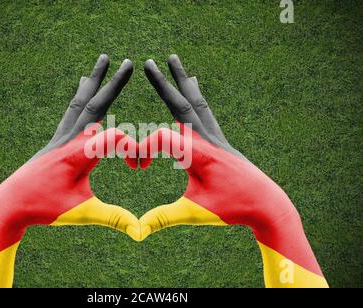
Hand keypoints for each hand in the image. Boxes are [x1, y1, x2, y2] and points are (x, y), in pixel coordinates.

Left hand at [0, 55, 139, 287]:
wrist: (8, 204)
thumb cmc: (43, 208)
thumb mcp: (81, 212)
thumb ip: (112, 217)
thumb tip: (139, 230)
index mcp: (77, 152)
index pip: (117, 138)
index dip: (136, 149)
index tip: (140, 166)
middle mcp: (68, 139)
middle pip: (95, 104)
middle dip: (114, 84)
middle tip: (127, 63)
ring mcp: (60, 138)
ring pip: (81, 105)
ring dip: (94, 84)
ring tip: (98, 64)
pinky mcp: (56, 142)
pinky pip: (72, 115)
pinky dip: (82, 100)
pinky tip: (82, 97)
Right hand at [138, 55, 327, 286]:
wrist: (267, 204)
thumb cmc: (232, 208)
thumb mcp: (195, 212)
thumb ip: (163, 218)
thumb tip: (137, 231)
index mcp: (199, 152)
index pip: (160, 138)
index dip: (140, 149)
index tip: (135, 168)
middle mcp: (207, 138)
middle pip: (181, 103)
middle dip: (163, 84)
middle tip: (150, 62)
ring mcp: (215, 137)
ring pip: (195, 103)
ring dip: (182, 83)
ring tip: (177, 63)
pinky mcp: (219, 141)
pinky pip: (204, 113)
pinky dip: (194, 98)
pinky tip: (195, 91)